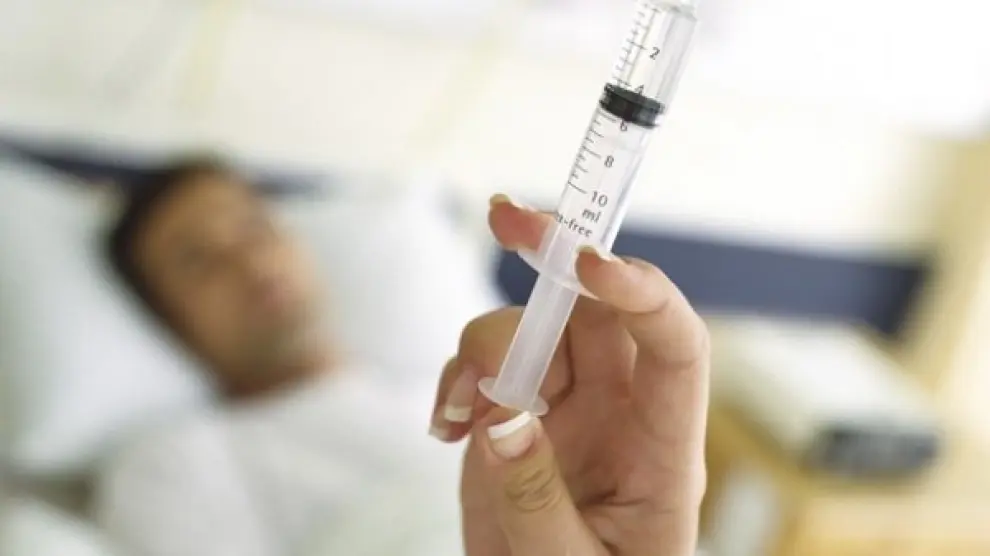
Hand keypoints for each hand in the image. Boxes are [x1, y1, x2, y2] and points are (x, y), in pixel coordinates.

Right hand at [430, 194, 710, 555]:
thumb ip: (535, 496)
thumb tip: (502, 414)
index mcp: (661, 450)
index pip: (675, 346)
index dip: (641, 293)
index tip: (587, 262)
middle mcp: (619, 411)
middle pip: (598, 308)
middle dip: (556, 256)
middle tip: (505, 218)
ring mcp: (566, 407)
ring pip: (534, 327)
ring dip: (486, 348)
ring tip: (459, 412)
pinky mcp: (516, 414)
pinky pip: (486, 362)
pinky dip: (455, 377)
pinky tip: (444, 424)